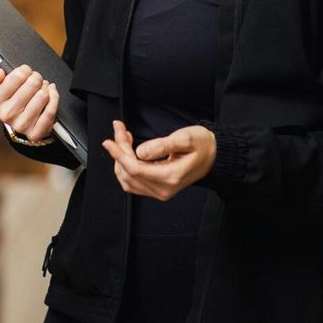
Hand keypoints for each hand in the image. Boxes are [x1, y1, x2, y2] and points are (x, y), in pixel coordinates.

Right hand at [0, 64, 58, 141]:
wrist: (17, 120)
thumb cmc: (8, 98)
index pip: (17, 76)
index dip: (25, 70)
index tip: (25, 72)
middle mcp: (6, 114)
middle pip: (32, 84)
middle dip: (36, 78)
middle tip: (35, 80)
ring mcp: (21, 125)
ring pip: (42, 96)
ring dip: (45, 88)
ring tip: (41, 88)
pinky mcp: (35, 133)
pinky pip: (50, 111)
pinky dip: (54, 98)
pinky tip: (51, 94)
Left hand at [101, 121, 215, 200]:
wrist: (213, 156)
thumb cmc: (202, 145)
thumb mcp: (185, 138)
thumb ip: (162, 145)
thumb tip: (140, 152)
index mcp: (170, 177)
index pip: (135, 169)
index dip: (119, 154)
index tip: (109, 141)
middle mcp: (164, 189)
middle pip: (129, 173)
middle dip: (119, 151)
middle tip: (119, 130)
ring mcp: (160, 192)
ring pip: (128, 180)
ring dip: (121, 159)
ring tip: (124, 138)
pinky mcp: (157, 189)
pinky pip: (133, 182)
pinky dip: (126, 167)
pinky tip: (129, 151)